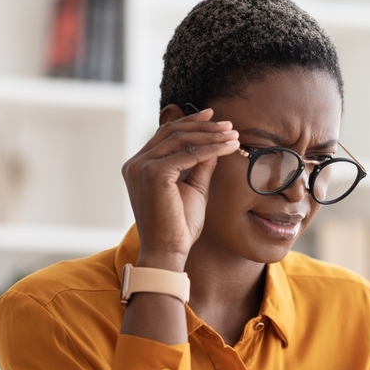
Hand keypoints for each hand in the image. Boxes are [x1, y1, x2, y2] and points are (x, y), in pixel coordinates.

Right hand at [121, 107, 239, 270]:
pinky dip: (211, 149)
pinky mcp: (153, 174)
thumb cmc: (179, 226)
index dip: (190, 123)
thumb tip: (215, 141)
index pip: (165, 135)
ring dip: (211, 135)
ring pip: (182, 140)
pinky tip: (229, 147)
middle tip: (229, 125)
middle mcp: (136, 163)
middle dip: (204, 126)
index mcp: (139, 166)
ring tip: (233, 135)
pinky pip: (188, 154)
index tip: (213, 117)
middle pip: (173, 132)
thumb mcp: (193, 188)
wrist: (168, 252)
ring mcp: (141, 167)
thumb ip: (200, 165)